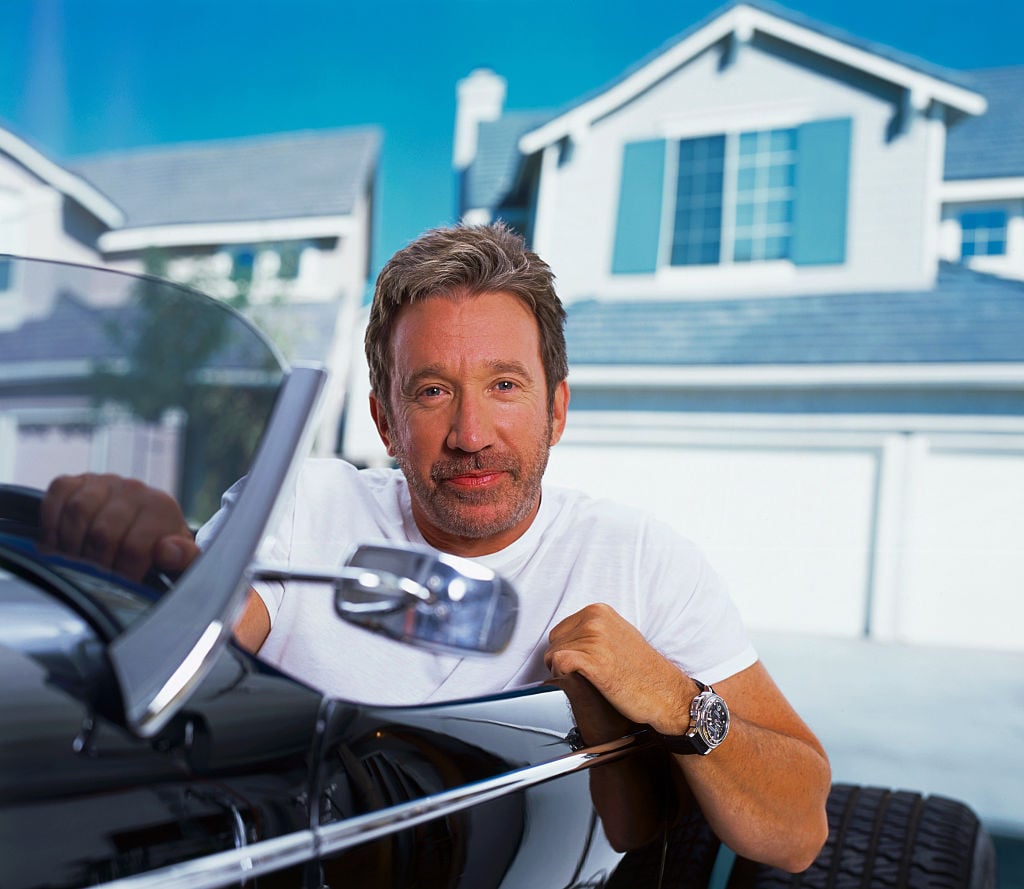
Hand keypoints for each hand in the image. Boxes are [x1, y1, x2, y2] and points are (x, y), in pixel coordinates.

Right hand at [41, 473, 197, 582]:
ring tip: (75, 563)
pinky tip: (59, 542)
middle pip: (103, 533)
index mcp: (162, 508)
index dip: (122, 574)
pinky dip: (52, 522)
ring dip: (70, 545)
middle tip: (93, 578)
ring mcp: (105, 482)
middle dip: (94, 564)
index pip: (134, 547)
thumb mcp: (180, 561)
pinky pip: (58, 494)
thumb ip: (184, 559)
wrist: (142, 526)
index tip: (119, 585)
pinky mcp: (78, 480)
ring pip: (78, 513)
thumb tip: (168, 551)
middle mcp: (135, 489)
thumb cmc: (159, 549)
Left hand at [545, 603, 693, 734]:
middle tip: (580, 676)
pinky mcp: (593, 660)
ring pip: (553, 655)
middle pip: (554, 642)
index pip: (560, 630)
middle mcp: (595, 620)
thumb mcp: (619, 636)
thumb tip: (572, 638)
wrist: (666, 694)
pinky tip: (578, 682)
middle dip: (560, 662)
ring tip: (584, 681)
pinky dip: (561, 675)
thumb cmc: (644, 671)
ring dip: (561, 672)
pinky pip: (559, 662)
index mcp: (599, 611)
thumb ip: (596, 631)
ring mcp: (594, 638)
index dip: (564, 651)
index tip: (576, 665)